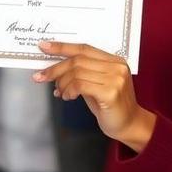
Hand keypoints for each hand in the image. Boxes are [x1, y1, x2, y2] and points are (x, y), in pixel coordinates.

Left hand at [33, 41, 155, 152]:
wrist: (129, 125)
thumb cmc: (110, 105)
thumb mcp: (95, 84)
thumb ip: (80, 73)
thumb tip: (54, 69)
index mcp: (114, 60)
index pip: (84, 48)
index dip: (62, 47)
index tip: (44, 46)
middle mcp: (116, 66)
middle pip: (77, 60)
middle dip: (55, 69)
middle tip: (41, 76)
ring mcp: (115, 79)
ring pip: (76, 72)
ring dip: (62, 83)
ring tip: (60, 92)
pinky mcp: (111, 92)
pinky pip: (80, 85)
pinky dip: (68, 90)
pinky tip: (67, 97)